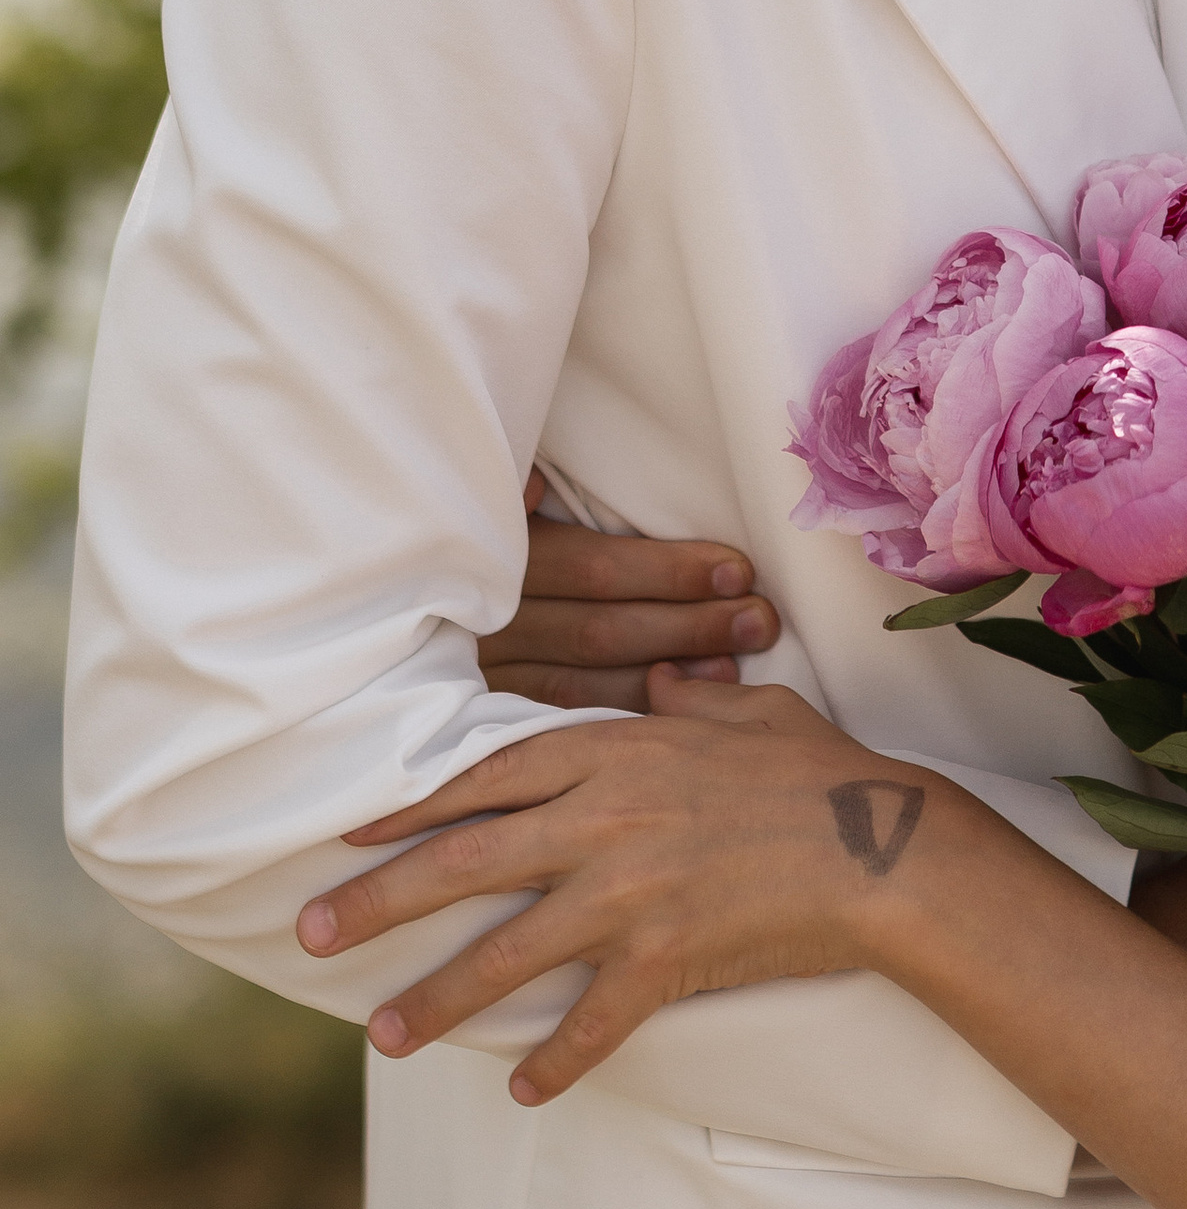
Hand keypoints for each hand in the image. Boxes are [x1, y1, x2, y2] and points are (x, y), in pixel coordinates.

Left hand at [297, 674, 922, 1103]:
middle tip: (308, 933)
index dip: (409, 808)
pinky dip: (552, 1060)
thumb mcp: (749, 713)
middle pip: (463, 863)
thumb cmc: (820, 772)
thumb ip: (690, 701)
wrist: (886, 849)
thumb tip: (661, 681)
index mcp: (614, 752)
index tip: (347, 833)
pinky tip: (519, 1086)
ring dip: (436, 998)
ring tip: (381, 1033)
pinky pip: (590, 1021)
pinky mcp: (665, 958)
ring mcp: (630, 894)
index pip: (484, 777)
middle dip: (376, 902)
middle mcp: (604, 821)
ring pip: (506, 952)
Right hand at [479, 482, 778, 708]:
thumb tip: (537, 484)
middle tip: (760, 620)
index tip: (736, 570)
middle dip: (688, 626)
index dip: (667, 572)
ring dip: (667, 677)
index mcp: (486, 557)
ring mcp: (476, 677)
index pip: (591, 569)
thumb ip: (517, 490)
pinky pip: (559, 724)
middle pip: (597, 633)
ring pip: (582, 686)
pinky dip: (624, 718)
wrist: (404, 593)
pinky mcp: (479, 716)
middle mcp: (479, 623)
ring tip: (736, 664)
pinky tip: (678, 714)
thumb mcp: (482, 494)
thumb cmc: (465, 529)